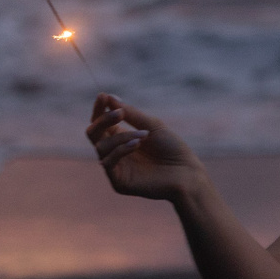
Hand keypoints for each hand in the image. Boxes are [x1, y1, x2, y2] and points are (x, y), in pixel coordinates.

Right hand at [85, 93, 201, 200]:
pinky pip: (108, 162)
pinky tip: (137, 144)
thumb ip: (130, 113)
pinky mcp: (118, 182)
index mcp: (120, 137)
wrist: (186, 172)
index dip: (100, 109)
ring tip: (144, 136)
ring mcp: (115, 167)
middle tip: (120, 113)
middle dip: (103, 120)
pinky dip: (121, 149)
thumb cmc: (172, 148)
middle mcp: (114, 152)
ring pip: (101, 146)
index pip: (101, 122)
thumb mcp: (151, 125)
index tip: (102, 96)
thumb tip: (108, 97)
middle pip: (93, 133)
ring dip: (122, 137)